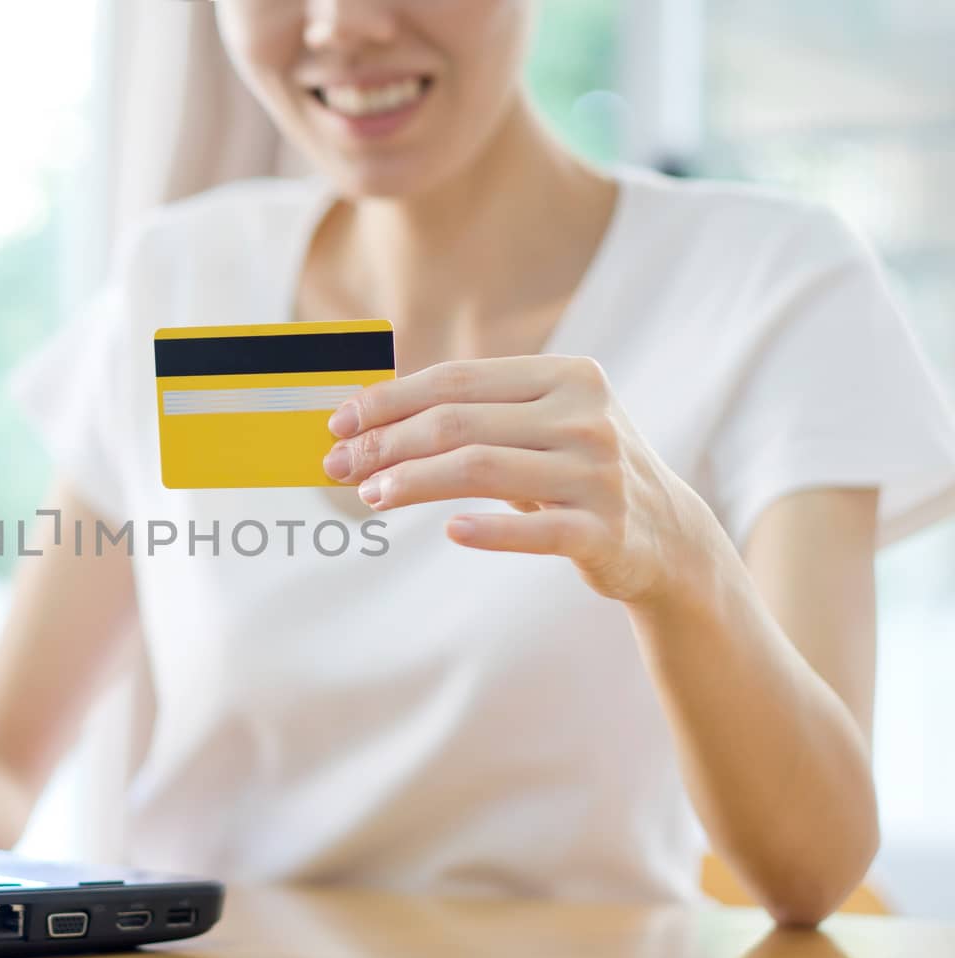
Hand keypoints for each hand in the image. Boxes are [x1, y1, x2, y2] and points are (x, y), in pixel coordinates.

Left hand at [322, 355, 718, 603]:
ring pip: (482, 469)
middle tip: (339, 466)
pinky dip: (490, 530)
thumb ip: (474, 410)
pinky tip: (450, 530)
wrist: (665, 534)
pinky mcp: (605, 530)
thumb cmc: (575, 470)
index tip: (339, 422)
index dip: (390, 401)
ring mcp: (597, 473)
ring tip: (371, 495)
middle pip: (459, 422)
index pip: (456, 380)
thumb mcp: (539, 425)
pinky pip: (536, 530)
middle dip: (387, 443)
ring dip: (414, 482)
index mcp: (566, 376)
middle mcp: (585, 417)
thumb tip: (368, 414)